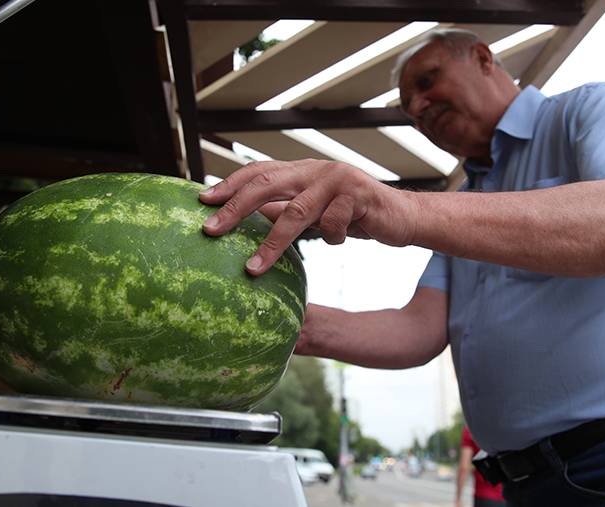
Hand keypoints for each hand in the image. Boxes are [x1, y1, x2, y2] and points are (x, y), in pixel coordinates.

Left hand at [199, 159, 419, 274]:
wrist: (402, 217)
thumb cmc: (354, 216)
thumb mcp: (315, 213)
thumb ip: (285, 210)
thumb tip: (246, 215)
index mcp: (302, 171)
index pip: (259, 171)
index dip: (230, 184)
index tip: (202, 200)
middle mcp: (316, 169)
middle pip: (268, 183)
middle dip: (236, 207)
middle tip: (210, 229)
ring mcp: (338, 179)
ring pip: (297, 210)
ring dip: (272, 243)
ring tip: (253, 268)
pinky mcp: (360, 194)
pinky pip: (333, 224)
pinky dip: (333, 238)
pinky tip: (342, 240)